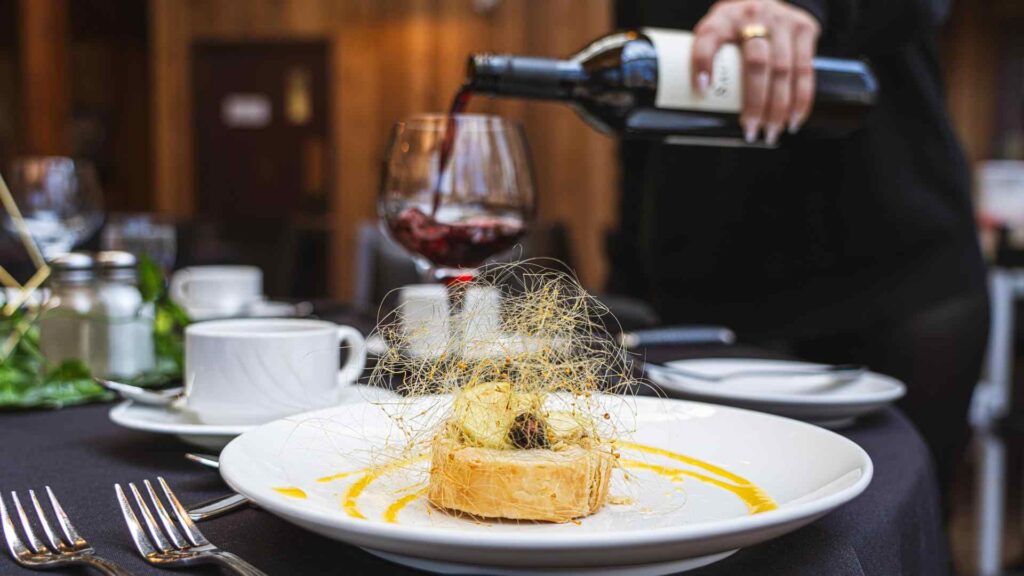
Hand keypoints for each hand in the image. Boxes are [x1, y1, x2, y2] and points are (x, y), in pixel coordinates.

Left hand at [691, 0, 820, 143]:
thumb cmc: (733, 28)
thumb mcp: (713, 34)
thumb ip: (704, 59)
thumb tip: (701, 95)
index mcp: (724, 18)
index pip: (709, 39)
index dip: (704, 62)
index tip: (702, 89)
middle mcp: (755, 15)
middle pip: (756, 63)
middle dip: (755, 103)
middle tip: (751, 132)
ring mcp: (783, 21)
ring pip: (783, 70)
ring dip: (780, 107)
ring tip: (773, 132)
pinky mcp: (804, 29)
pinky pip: (806, 70)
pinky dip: (802, 98)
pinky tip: (795, 118)